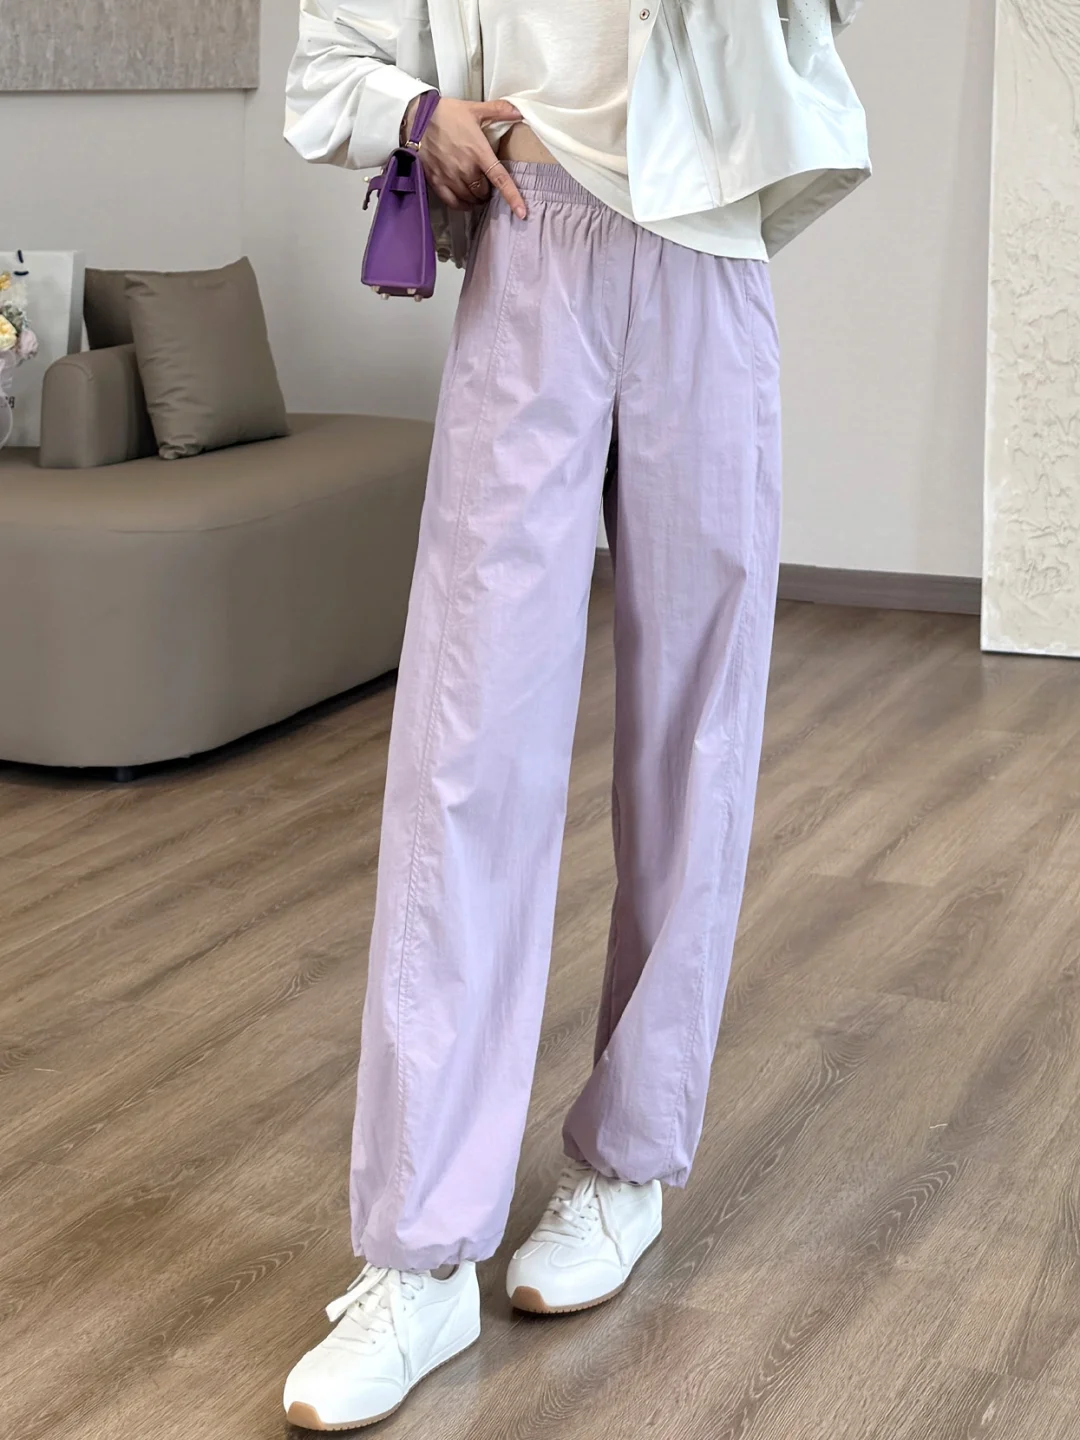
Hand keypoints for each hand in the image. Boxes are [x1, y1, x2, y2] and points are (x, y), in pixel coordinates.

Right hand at [403, 96, 527, 218]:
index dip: (513, 198)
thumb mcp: (474, 109)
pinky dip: (462, 204)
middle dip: (488, 191)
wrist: (416, 118)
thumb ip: (498, 111)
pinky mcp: (437, 182)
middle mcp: (466, 169)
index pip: (500, 179)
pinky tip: (464, 200)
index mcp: (479, 153)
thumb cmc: (445, 113)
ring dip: (476, 198)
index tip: (521, 212)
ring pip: (470, 200)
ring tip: (476, 190)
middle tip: (486, 183)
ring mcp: (451, 178)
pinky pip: (454, 202)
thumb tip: (518, 111)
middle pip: (484, 193)